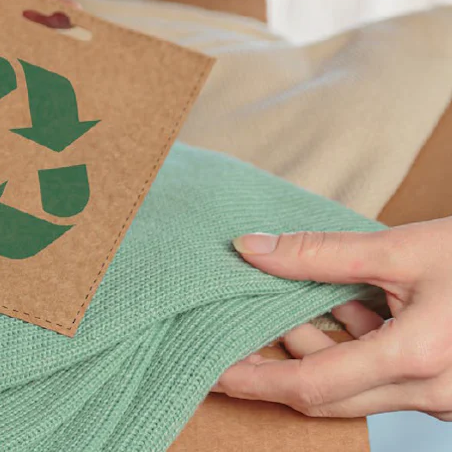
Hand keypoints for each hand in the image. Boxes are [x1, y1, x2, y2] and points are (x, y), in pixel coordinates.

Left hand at [214, 219, 451, 419]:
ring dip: (314, 353)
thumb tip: (251, 249)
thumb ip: (320, 253)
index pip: (311, 385)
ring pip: (353, 387)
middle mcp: (431, 390)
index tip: (213, 373)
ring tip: (278, 314)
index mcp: (417, 358)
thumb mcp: (403, 247)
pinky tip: (334, 312)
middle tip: (229, 346)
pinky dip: (350, 349)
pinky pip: (381, 379)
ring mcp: (444, 395)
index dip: (255, 381)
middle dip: (276, 369)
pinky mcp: (447, 387)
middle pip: (327, 394)